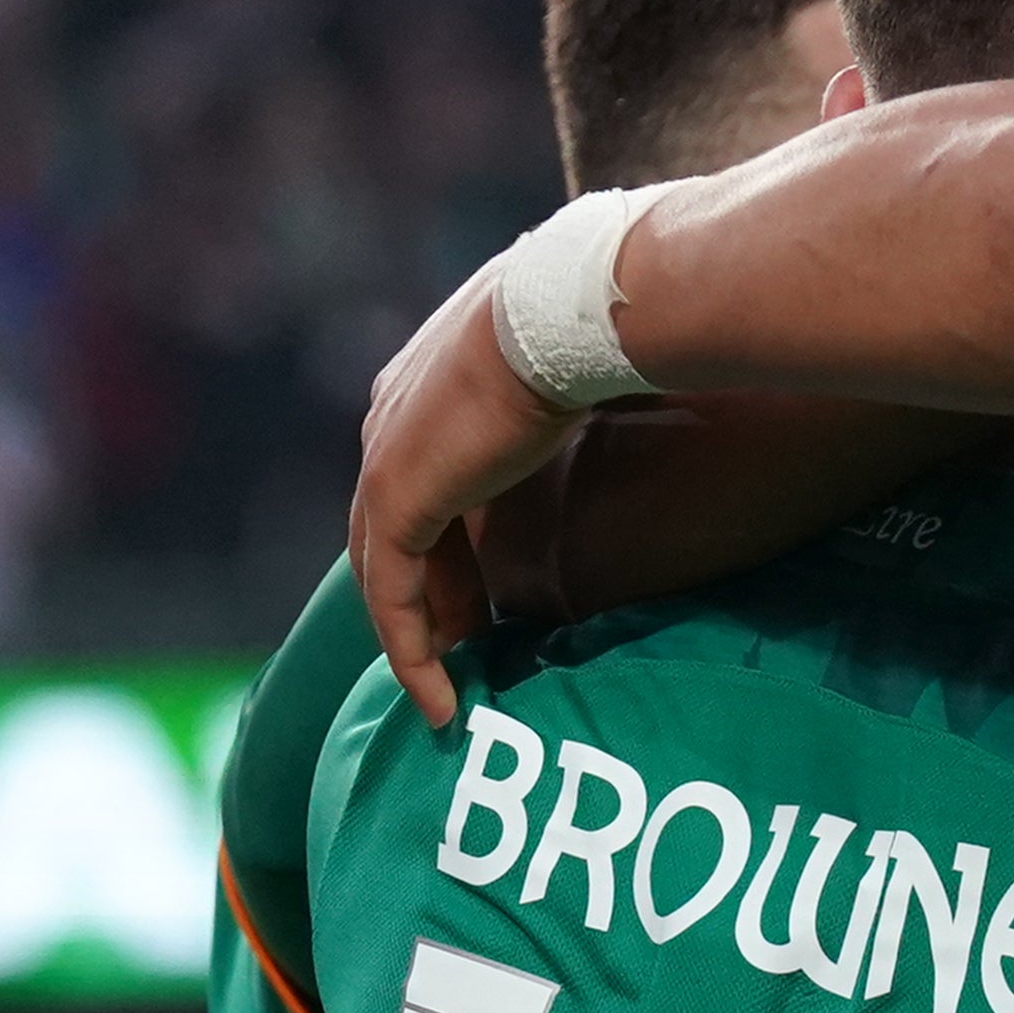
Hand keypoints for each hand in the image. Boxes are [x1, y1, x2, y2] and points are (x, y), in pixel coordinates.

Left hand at [353, 265, 573, 722]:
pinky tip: (441, 702)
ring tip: (451, 687)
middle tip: (468, 646)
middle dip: (430, 593)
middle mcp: (389, 416)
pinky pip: (392, 598)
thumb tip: (628, 396)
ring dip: (418, 633)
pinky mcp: (395, 500)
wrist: (566, 310)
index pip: (420, 478)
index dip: (448, 543)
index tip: (483, 594)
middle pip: (394, 529)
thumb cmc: (591, 323)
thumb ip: (568, 393)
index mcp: (424, 382)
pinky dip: (412, 653)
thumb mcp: (573, 362)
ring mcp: (385, 458)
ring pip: (386, 570)